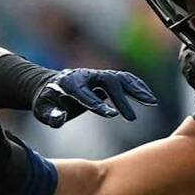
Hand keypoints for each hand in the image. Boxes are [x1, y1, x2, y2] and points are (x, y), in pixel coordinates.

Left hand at [30, 68, 156, 128]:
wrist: (50, 86)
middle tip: (131, 118)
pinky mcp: (106, 78)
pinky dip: (138, 86)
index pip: (85, 93)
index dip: (98, 104)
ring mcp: (98, 75)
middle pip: (108, 83)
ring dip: (137, 90)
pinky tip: (149, 99)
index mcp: (69, 83)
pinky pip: (125, 80)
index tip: (112, 115)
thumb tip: (61, 119)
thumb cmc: (47, 101)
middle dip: (121, 99)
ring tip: (151, 103)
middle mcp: (86, 76)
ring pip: (121, 78)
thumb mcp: (42, 110)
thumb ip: (51, 116)